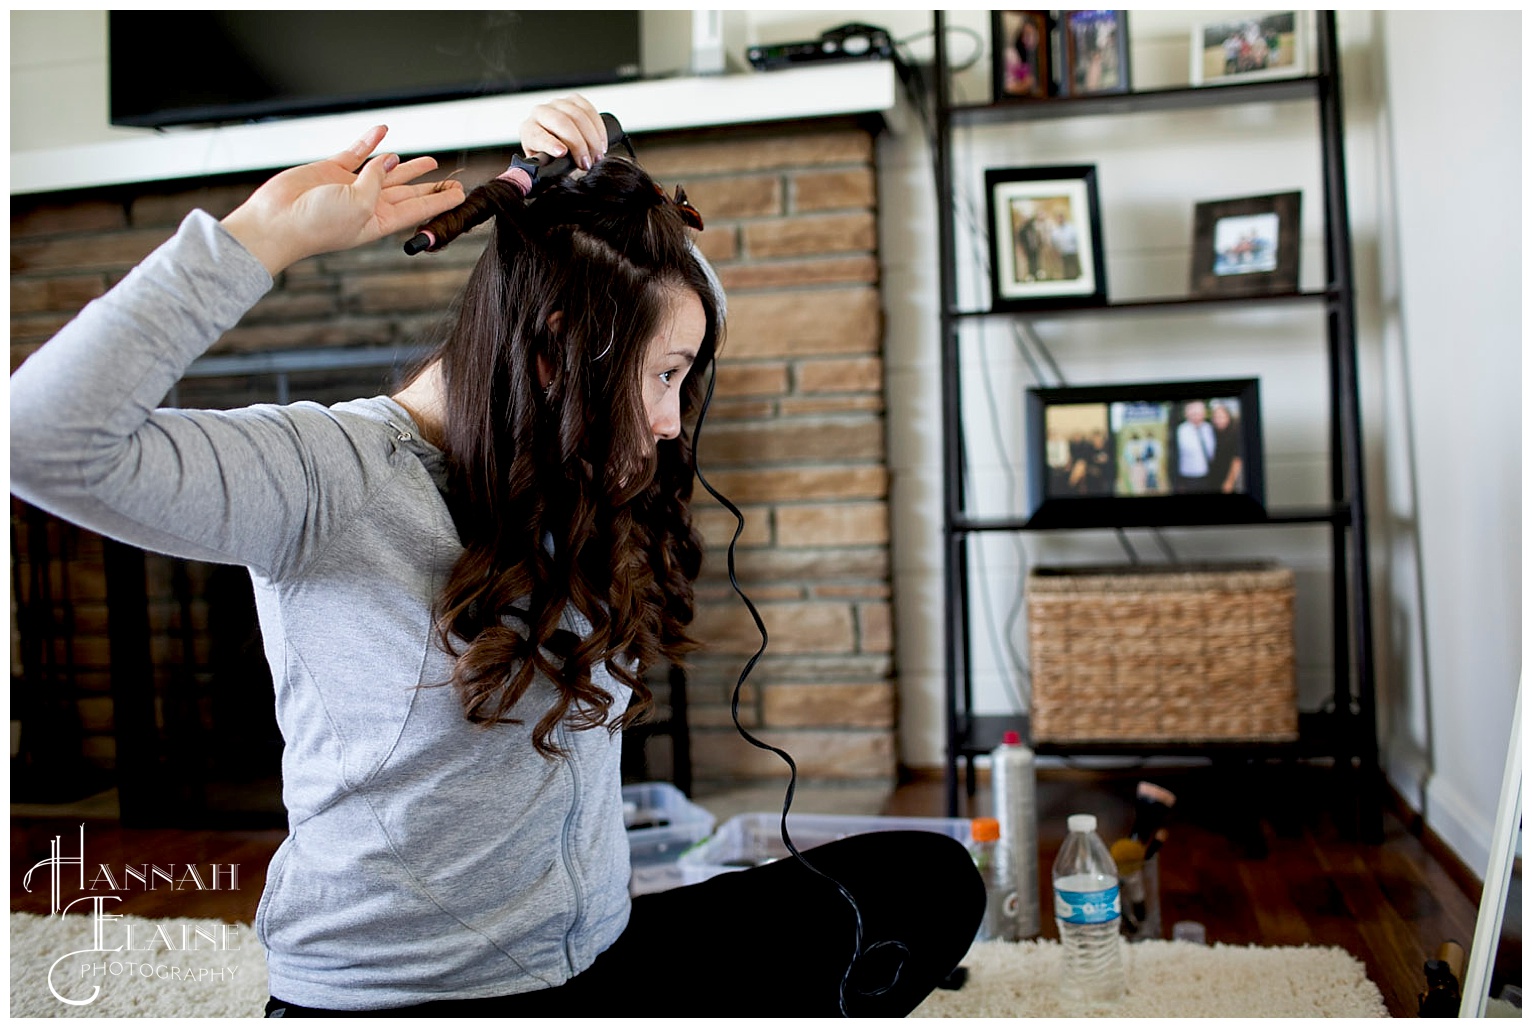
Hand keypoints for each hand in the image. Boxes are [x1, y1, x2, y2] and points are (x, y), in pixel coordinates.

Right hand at [221, 126, 464, 275]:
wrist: (276, 222)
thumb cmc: (318, 224)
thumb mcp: (359, 204)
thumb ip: (378, 181)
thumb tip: (390, 160)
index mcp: (379, 221)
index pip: (418, 210)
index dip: (440, 201)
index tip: (460, 195)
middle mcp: (368, 205)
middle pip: (407, 194)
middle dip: (430, 188)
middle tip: (452, 180)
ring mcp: (350, 187)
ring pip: (386, 173)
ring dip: (407, 167)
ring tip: (430, 161)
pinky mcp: (331, 171)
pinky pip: (357, 154)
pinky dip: (370, 143)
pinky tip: (383, 133)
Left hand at [519, 95, 607, 170]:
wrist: (557, 143)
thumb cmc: (550, 157)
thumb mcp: (544, 166)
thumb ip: (545, 172)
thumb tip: (545, 178)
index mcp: (529, 130)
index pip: (538, 134)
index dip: (550, 143)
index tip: (562, 153)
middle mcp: (541, 113)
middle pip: (561, 122)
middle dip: (579, 144)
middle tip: (588, 163)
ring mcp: (558, 104)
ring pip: (578, 115)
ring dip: (592, 138)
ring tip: (597, 156)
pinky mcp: (573, 100)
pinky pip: (589, 109)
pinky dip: (598, 127)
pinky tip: (601, 143)